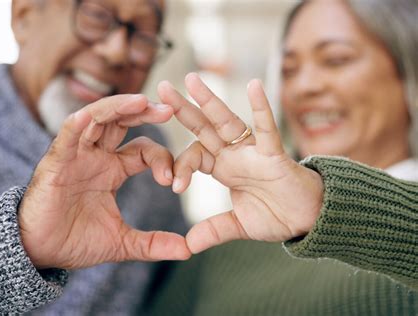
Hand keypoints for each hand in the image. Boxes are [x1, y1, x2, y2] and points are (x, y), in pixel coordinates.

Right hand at [18, 94, 190, 268]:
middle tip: (169, 109)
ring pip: (97, 119)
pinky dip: (78, 124)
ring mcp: (76, 155)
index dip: (161, 158)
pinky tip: (90, 116)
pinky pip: (67, 137)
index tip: (173, 180)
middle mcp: (96, 156)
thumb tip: (188, 250)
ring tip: (141, 101)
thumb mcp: (121, 242)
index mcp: (113, 169)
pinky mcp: (55, 162)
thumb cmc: (75, 240)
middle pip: (122, 122)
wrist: (39, 252)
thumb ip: (153, 243)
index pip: (143, 150)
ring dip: (118, 107)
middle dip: (144, 112)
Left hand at [158, 74, 323, 253]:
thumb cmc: (276, 215)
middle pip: (203, 127)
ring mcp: (253, 151)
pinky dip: (261, 109)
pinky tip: (254, 85)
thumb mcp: (239, 225)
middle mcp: (234, 154)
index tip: (173, 187)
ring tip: (190, 79)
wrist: (308, 219)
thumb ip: (214, 230)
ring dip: (209, 100)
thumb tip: (188, 246)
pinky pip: (267, 129)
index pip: (194, 155)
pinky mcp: (274, 154)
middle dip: (183, 108)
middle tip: (162, 88)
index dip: (181, 167)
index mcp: (223, 167)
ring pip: (227, 121)